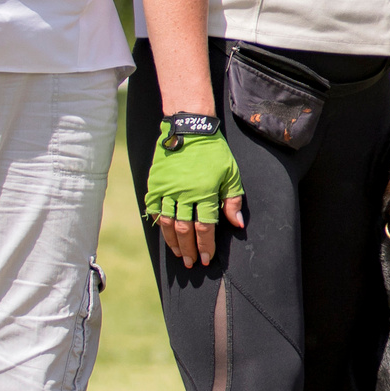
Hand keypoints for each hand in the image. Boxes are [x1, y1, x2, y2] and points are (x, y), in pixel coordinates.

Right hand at [144, 133, 245, 268]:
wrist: (189, 127)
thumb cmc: (214, 151)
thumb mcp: (230, 174)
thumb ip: (233, 200)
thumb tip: (236, 224)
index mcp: (205, 193)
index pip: (205, 228)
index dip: (205, 246)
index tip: (206, 258)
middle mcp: (184, 194)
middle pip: (185, 230)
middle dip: (188, 249)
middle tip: (190, 263)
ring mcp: (167, 189)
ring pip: (166, 223)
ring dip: (172, 241)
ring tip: (178, 253)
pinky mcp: (155, 183)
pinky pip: (153, 208)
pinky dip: (157, 222)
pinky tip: (163, 231)